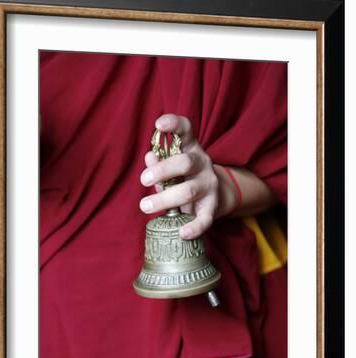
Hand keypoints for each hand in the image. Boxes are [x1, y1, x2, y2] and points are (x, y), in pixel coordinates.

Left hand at [139, 114, 236, 239]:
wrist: (214, 197)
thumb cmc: (183, 179)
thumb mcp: (170, 167)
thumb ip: (159, 163)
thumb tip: (149, 156)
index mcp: (190, 149)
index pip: (186, 130)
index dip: (174, 124)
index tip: (159, 124)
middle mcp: (202, 164)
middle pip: (185, 163)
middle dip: (162, 170)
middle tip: (143, 180)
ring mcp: (209, 185)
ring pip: (188, 190)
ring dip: (165, 199)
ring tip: (145, 206)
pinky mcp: (212, 207)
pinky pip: (205, 218)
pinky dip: (194, 227)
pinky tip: (182, 233)